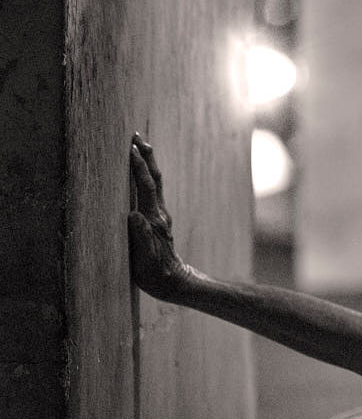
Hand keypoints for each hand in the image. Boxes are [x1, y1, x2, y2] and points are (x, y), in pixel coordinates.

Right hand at [129, 135, 193, 299]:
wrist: (174, 282)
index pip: (145, 187)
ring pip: (154, 183)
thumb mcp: (145, 260)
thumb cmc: (156, 274)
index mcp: (154, 219)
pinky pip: (151, 192)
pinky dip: (146, 177)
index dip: (137, 167)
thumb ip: (141, 238)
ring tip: (139, 146)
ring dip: (147, 163)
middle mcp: (159, 213)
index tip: (129, 148)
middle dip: (145, 156)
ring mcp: (160, 215)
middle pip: (154, 179)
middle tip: (136, 136)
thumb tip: (133, 216)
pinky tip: (141, 173)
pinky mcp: (158, 220)